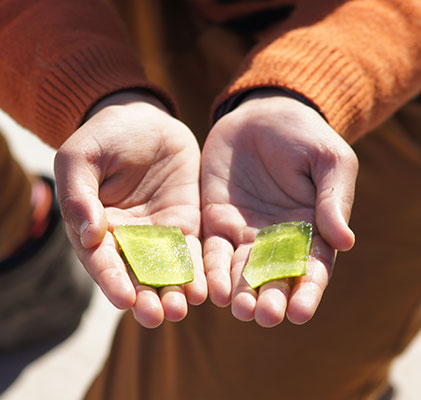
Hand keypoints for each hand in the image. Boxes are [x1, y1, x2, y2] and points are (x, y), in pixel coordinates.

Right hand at [54, 90, 206, 327]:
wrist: (146, 121)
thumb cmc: (106, 136)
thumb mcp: (80, 157)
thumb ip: (78, 195)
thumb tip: (90, 235)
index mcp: (97, 227)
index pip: (102, 261)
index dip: (111, 281)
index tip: (124, 299)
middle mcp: (128, 238)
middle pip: (136, 276)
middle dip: (146, 299)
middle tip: (157, 316)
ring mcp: (159, 233)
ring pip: (166, 271)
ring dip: (174, 292)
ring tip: (182, 308)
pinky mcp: (187, 224)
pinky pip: (194, 252)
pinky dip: (198, 271)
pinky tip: (205, 287)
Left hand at [201, 89, 357, 326]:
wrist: (261, 115)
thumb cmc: (303, 135)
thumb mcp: (329, 160)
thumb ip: (333, 199)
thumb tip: (345, 242)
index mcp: (310, 228)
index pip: (311, 268)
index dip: (307, 292)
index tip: (299, 313)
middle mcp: (276, 238)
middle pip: (274, 277)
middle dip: (270, 299)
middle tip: (264, 316)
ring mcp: (244, 232)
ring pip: (241, 271)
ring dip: (239, 293)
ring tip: (237, 309)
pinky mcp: (216, 221)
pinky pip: (212, 250)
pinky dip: (211, 270)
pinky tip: (211, 288)